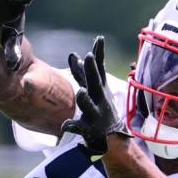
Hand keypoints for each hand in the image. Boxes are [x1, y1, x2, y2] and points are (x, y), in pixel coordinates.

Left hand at [61, 36, 129, 154]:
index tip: (99, 39)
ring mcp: (96, 115)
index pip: (99, 69)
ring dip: (85, 99)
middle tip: (89, 56)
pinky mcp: (90, 130)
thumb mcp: (95, 91)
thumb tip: (74, 56)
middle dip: (92, 70)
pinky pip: (79, 128)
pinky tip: (64, 125)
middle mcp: (99, 100)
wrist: (113, 138)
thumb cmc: (101, 109)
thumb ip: (83, 74)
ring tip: (80, 92)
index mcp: (99, 89)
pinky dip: (72, 126)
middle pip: (95, 83)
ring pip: (89, 106)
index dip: (99, 54)